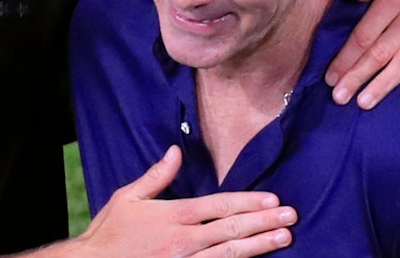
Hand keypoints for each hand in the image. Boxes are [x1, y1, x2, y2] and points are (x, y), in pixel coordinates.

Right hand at [72, 146, 294, 256]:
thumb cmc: (109, 233)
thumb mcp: (127, 198)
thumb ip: (156, 176)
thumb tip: (175, 151)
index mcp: (172, 216)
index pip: (218, 206)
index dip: (248, 202)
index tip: (272, 199)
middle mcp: (183, 241)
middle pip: (231, 229)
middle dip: (263, 222)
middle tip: (290, 217)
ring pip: (230, 254)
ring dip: (260, 246)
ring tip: (284, 238)